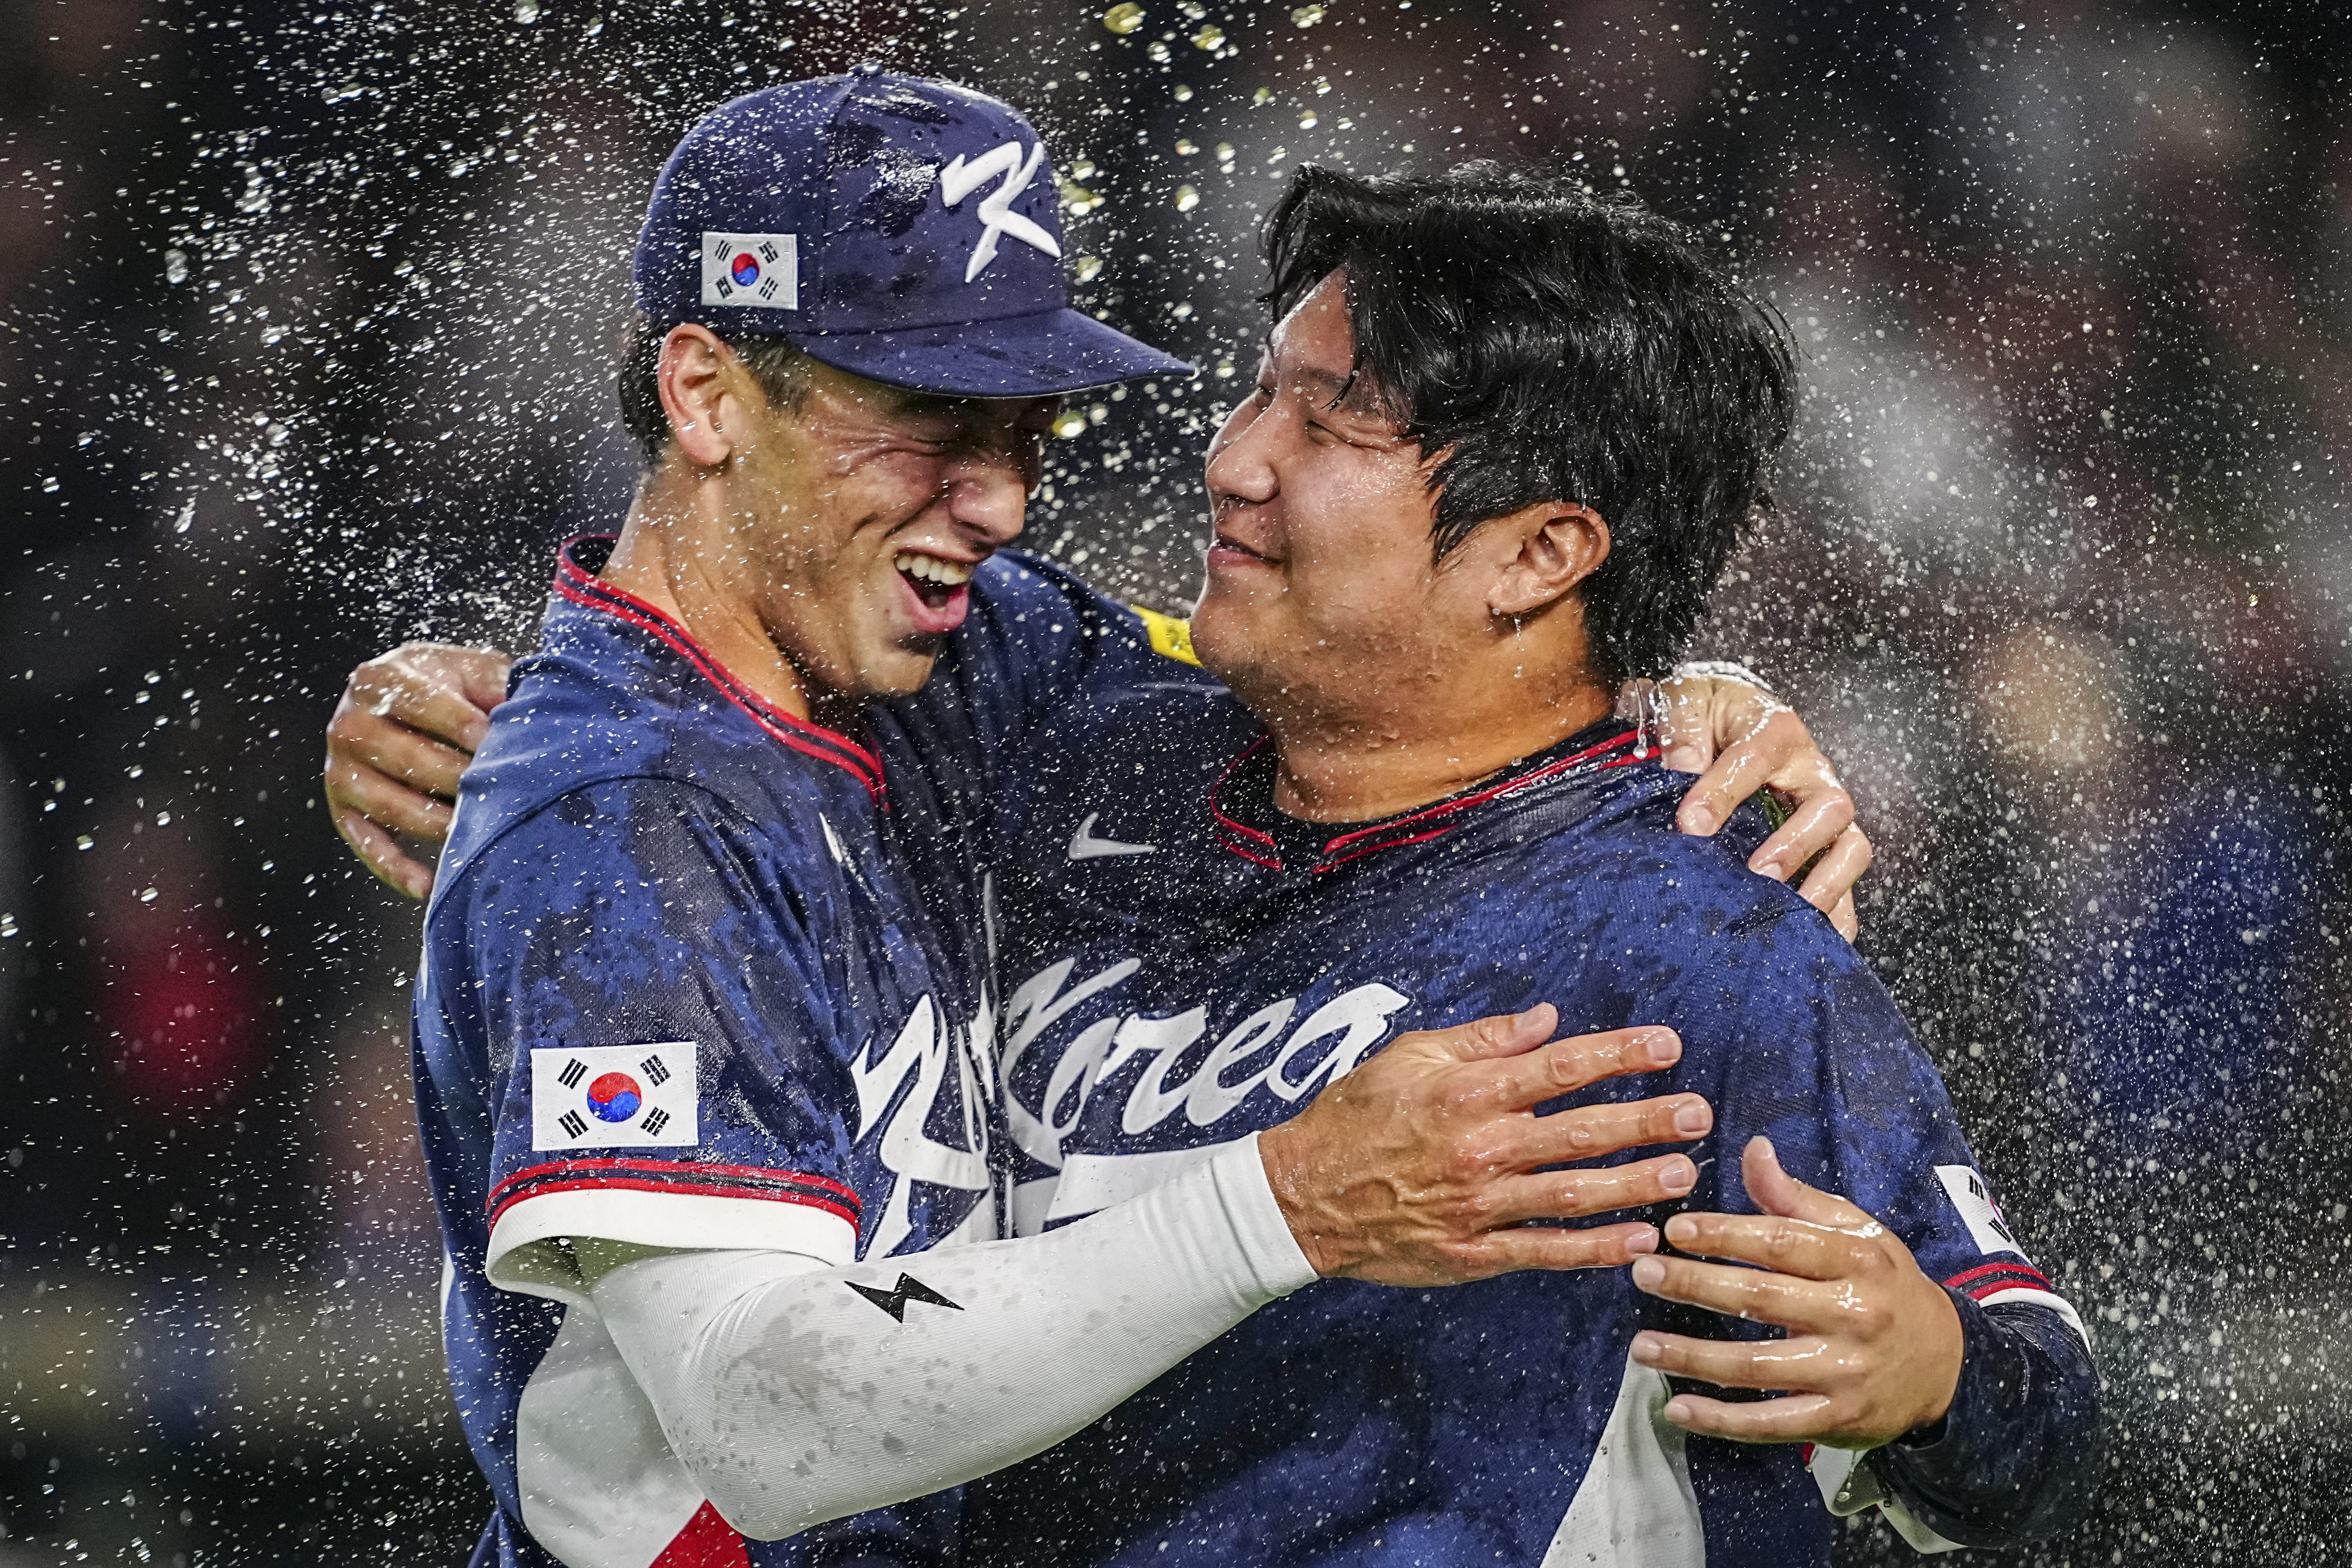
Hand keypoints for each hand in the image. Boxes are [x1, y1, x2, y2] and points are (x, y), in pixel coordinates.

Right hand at [324, 642, 514, 898]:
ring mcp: (341, 770)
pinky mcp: (343, 809)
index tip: (492, 741)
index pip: (420, 703)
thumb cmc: (451, 687)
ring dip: (434, 823)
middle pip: (405, 758)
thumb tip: (520, 712)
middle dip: (455, 778)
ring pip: (388, 804)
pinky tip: (427, 884)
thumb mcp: (471, 671)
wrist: (406, 698)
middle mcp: (350, 724)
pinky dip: (394, 868)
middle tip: (495, 793)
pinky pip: (367, 843)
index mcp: (380, 679)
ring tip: (474, 833)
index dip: (460, 723)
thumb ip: (494, 683)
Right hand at [1258, 1004, 1710, 1285]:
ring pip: (1571, 1195)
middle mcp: (1479, 1148)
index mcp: (1466, 1092)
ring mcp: (1478, 1206)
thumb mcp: (1408, 1056)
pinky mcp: (1472, 1253)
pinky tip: (1637, 1241)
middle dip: (1645, 1121)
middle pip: (1578, 1132)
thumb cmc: (1354, 1116)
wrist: (1303, 1196)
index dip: (1618, 1055)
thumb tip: (1547, 1020)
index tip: (1668, 1046)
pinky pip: (1543, 1251)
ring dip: (1633, 1184)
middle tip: (1699, 1113)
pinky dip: (1593, 1249)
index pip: (1558, 1067)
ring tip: (1684, 1174)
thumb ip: (1482, 1039)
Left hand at [1627, 1136, 1962, 1448]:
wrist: (1947, 1363)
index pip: (1781, 1242)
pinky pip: (1772, 1422)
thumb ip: (1797, 1198)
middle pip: (1761, 1300)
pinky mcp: (1838, 1419)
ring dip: (1693, 1357)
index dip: (1725, 1234)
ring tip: (1641, 1346)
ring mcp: (1845, 1373)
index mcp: (1856, 1260)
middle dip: (1695, 1285)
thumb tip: (1753, 1149)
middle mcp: (1853, 1315)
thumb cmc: (1886, 1285)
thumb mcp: (1858, 1232)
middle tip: (1642, 1274)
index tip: (1675, 1229)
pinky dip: (1723, 1420)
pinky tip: (1678, 1408)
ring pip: (1756, 1365)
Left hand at [1639, 669, 1871, 939]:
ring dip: (1826, 884)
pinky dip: (1837, 914)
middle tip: (1758, 874)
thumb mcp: (1686, 701)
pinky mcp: (1825, 845)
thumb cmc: (1708, 714)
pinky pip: (1847, 883)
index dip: (1723, 792)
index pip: (1755, 758)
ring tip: (1791, 912)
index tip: (1691, 824)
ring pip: (1851, 848)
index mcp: (1776, 729)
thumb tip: (1683, 764)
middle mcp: (1811, 771)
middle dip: (1795, 845)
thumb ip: (1681, 726)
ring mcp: (1824, 812)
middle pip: (1830, 807)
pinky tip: (1816, 941)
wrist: (1724, 718)